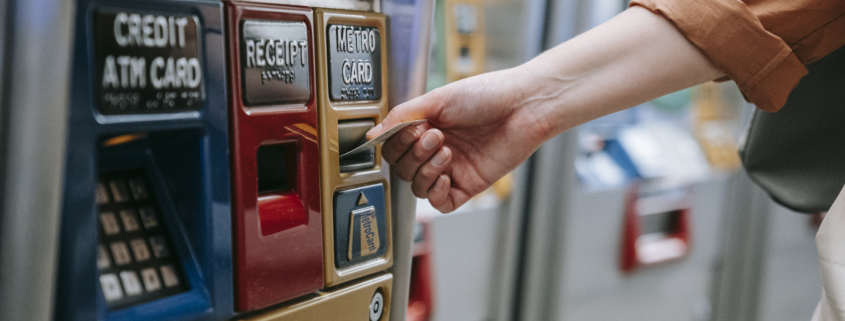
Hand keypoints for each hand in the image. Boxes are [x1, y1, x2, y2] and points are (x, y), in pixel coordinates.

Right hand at [367, 68, 551, 212]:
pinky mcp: (468, 185)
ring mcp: (452, 169)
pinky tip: (446, 174)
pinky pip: (440, 203)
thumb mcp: (437, 99)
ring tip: (446, 150)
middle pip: (402, 169)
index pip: (393, 148)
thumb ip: (401, 117)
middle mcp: (436, 150)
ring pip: (417, 186)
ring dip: (425, 170)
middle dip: (413, 154)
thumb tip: (372, 136)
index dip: (397, 143)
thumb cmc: (488, 95)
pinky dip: (436, 192)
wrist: (523, 106)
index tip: (413, 129)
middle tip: (434, 136)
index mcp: (426, 127)